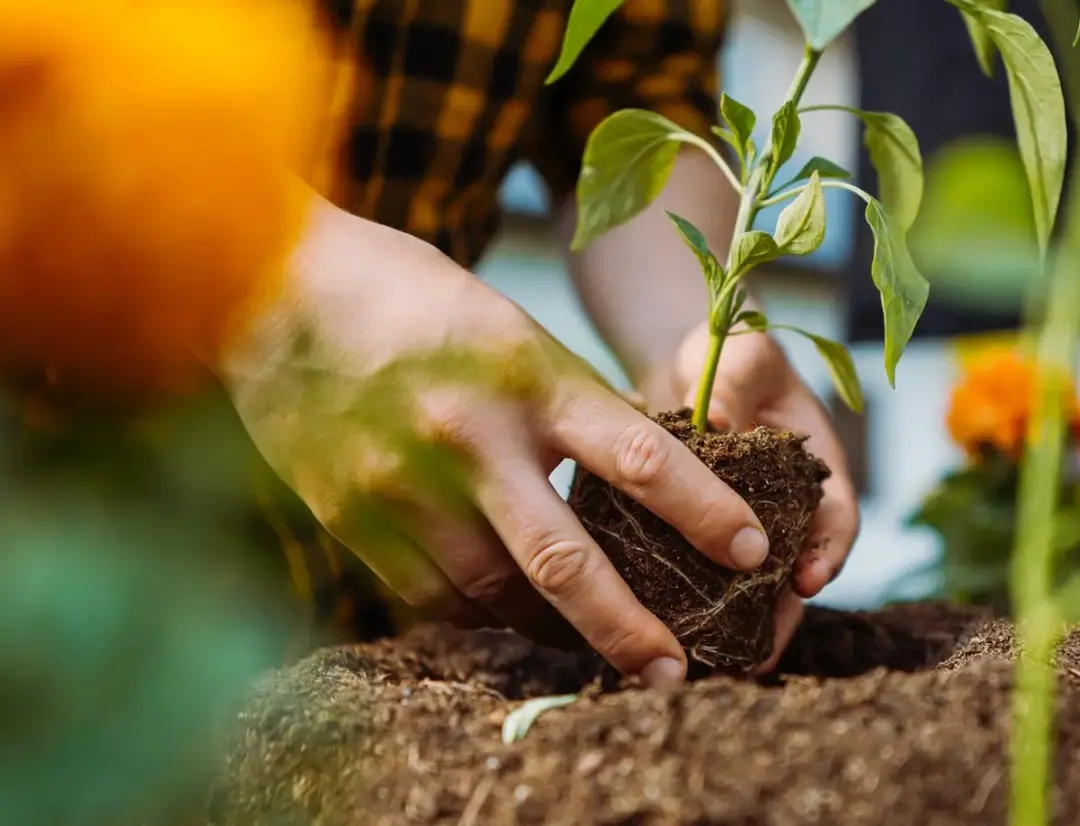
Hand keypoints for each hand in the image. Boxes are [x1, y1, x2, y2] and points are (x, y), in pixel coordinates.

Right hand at [218, 197, 771, 686]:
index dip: (703, 512)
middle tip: (676, 671)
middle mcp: (469, 436)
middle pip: (565, 560)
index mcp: (526, 375)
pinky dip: (481, 608)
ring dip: (555, 628)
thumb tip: (631, 483)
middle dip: (628, 628)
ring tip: (596, 642)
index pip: (638, 456)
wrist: (275, 285)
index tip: (752, 551)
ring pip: (497, 592)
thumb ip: (565, 405)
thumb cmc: (411, 297)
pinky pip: (432, 593)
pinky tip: (507, 607)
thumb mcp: (509, 330)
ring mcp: (403, 483)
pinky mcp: (351, 516)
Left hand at [641, 320, 860, 670]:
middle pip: (793, 574)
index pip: (836, 520)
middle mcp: (786, 510)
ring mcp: (743, 529)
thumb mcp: (742, 355)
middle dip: (777, 617)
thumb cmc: (732, 351)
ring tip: (716, 666)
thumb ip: (736, 386)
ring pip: (748, 588)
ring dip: (736, 627)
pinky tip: (670, 637)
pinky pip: (701, 579)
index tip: (808, 582)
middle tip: (755, 656)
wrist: (690, 362)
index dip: (828, 554)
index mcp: (816, 469)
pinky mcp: (699, 539)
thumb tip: (711, 422)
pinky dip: (692, 608)